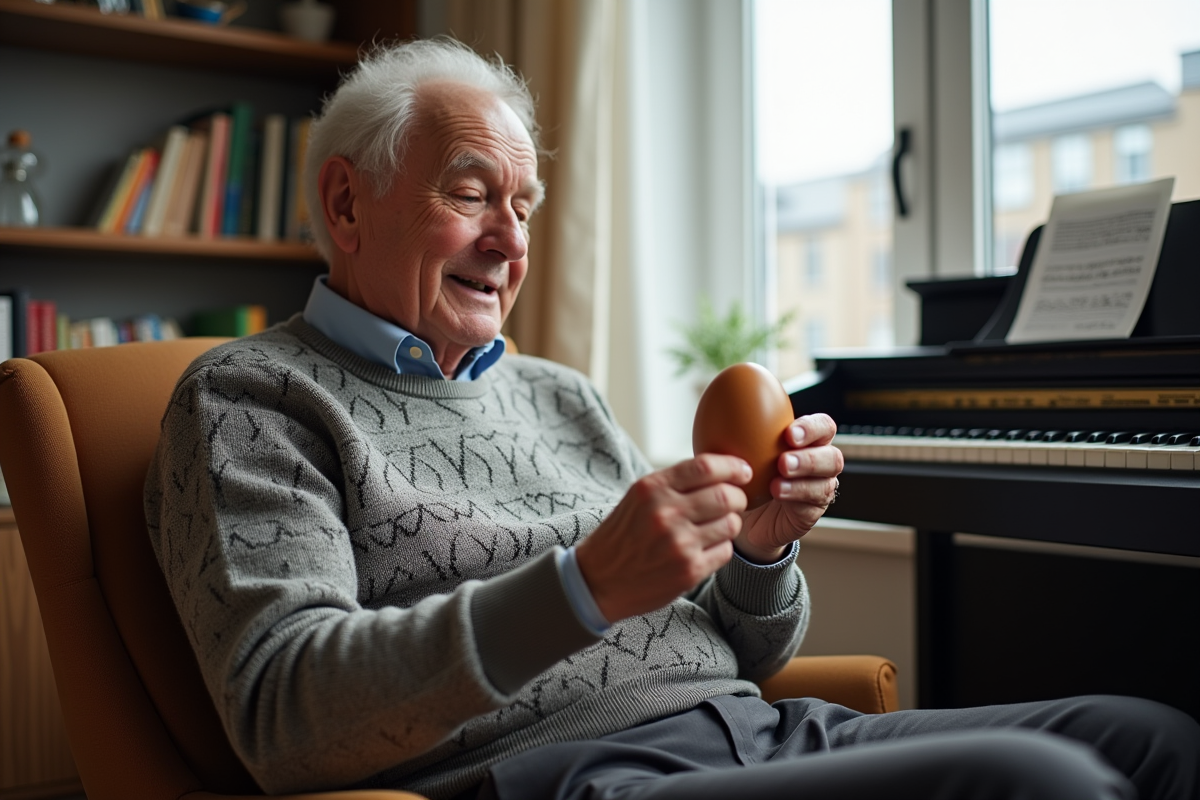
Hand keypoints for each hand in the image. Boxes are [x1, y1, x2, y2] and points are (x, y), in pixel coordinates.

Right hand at [574, 454, 750, 622]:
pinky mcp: (689, 571)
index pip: (706, 467)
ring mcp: (679, 544)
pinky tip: (706, 547)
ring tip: (718, 526)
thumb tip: (720, 469)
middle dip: (738, 497)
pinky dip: (722, 547)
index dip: (733, 466)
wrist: (598, 579)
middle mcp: (666, 513)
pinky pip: (726, 551)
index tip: (743, 471)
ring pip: (732, 524)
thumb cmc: (623, 534)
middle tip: (736, 501)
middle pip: (726, 495)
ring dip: (732, 523)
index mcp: (652, 488)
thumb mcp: (639, 497)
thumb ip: (674, 482)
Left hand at [734, 413, 842, 563]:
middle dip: (810, 457)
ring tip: (778, 479)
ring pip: (827, 483)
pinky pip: (811, 505)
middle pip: (833, 456)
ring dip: (802, 481)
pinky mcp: (811, 512)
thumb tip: (720, 397)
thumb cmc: (745, 473)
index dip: (812, 428)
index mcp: (808, 443)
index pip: (823, 428)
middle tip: (783, 460)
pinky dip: (795, 497)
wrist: (744, 512)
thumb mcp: (739, 449)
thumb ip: (739, 427)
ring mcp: (818, 490)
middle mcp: (819, 465)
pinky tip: (776, 492)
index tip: (789, 433)